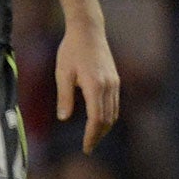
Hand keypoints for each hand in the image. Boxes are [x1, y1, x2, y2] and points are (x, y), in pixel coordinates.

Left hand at [56, 21, 118, 152]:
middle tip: (88, 147)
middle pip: (107, 119)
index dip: (92, 135)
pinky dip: (108, 116)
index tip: (86, 147)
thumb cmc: (70, 50)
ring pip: (114, 113)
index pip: (97, 119)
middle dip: (98, 135)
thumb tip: (64, 118)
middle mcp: (109, 86)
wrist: (88, 31)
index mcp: (95, 85)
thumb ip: (64, 97)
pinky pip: (114, 104)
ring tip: (92, 137)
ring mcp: (115, 83)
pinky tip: (98, 121)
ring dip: (104, 127)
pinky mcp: (115, 80)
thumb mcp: (62, 73)